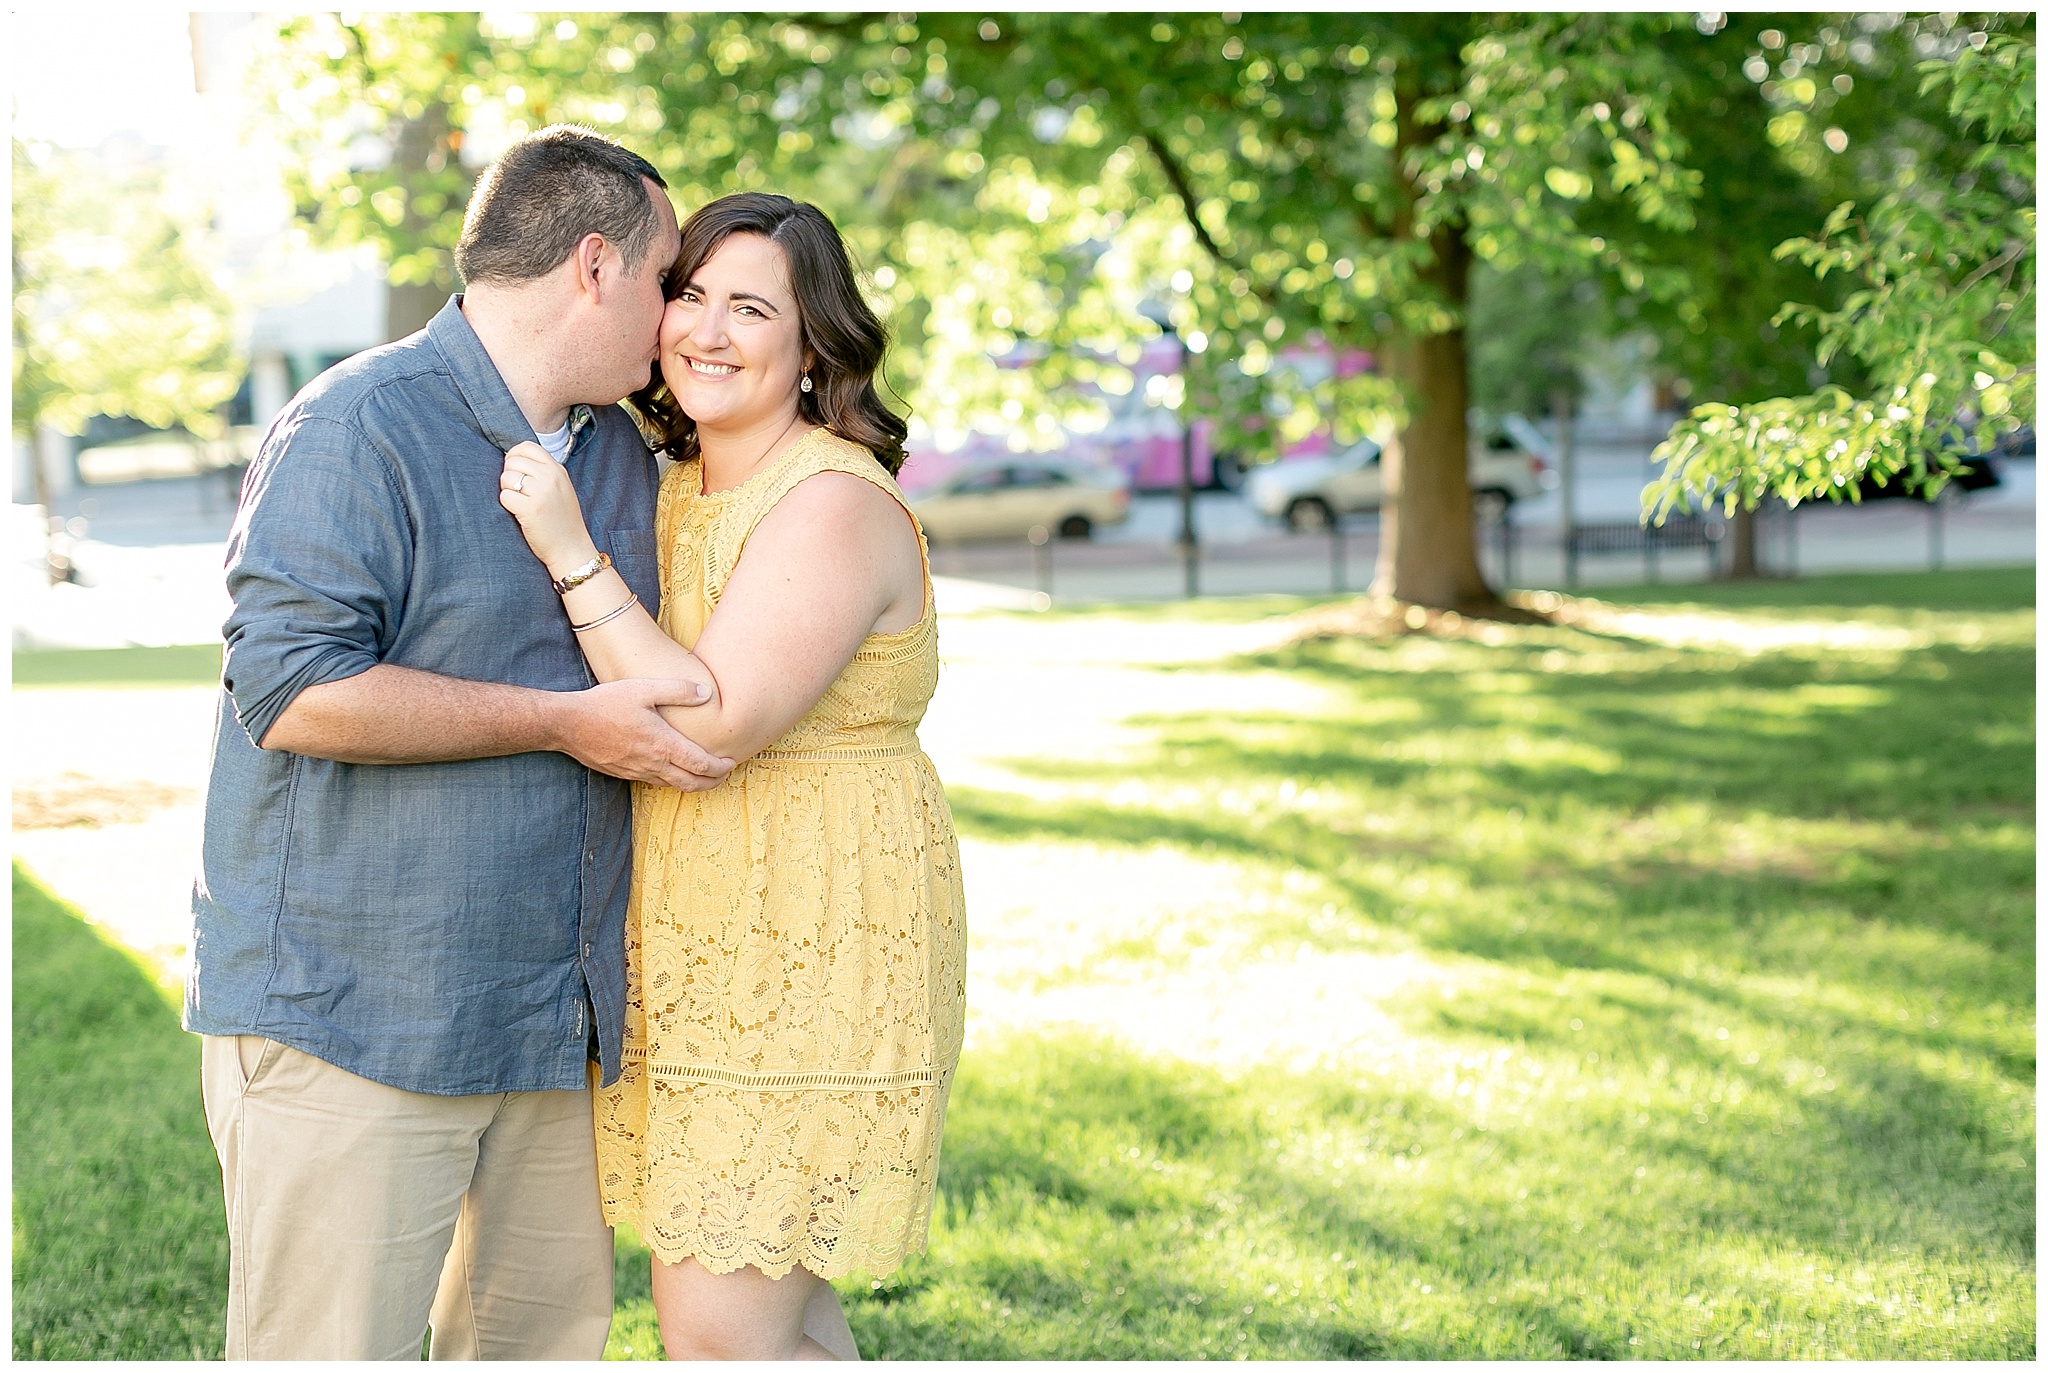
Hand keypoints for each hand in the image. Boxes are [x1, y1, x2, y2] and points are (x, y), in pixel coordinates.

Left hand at [500, 441, 599, 574]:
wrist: (571, 549)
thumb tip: (513, 459)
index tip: (515, 470)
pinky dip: (507, 505)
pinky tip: (519, 513)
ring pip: (506, 477)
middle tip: (518, 492)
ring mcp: (541, 492)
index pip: (527, 446)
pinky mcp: (530, 509)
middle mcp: (550, 477)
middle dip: (509, 475)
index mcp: (557, 470)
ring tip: (520, 503)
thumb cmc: (563, 521)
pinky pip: (505, 496)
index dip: (514, 456)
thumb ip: (544, 472)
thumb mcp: (561, 488)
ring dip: (507, 491)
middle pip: (513, 461)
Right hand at [552, 678, 734, 790]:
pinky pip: (655, 783)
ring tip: (704, 775)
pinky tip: (673, 771)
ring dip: (693, 784)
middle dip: (713, 781)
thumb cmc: (606, 703)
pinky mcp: (624, 774)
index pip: (701, 765)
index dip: (720, 767)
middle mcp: (653, 764)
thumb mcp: (643, 689)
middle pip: (692, 783)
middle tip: (724, 774)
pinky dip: (671, 781)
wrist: (568, 724)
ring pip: (673, 786)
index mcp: (663, 745)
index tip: (731, 762)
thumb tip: (707, 693)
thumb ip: (678, 690)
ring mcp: (637, 772)